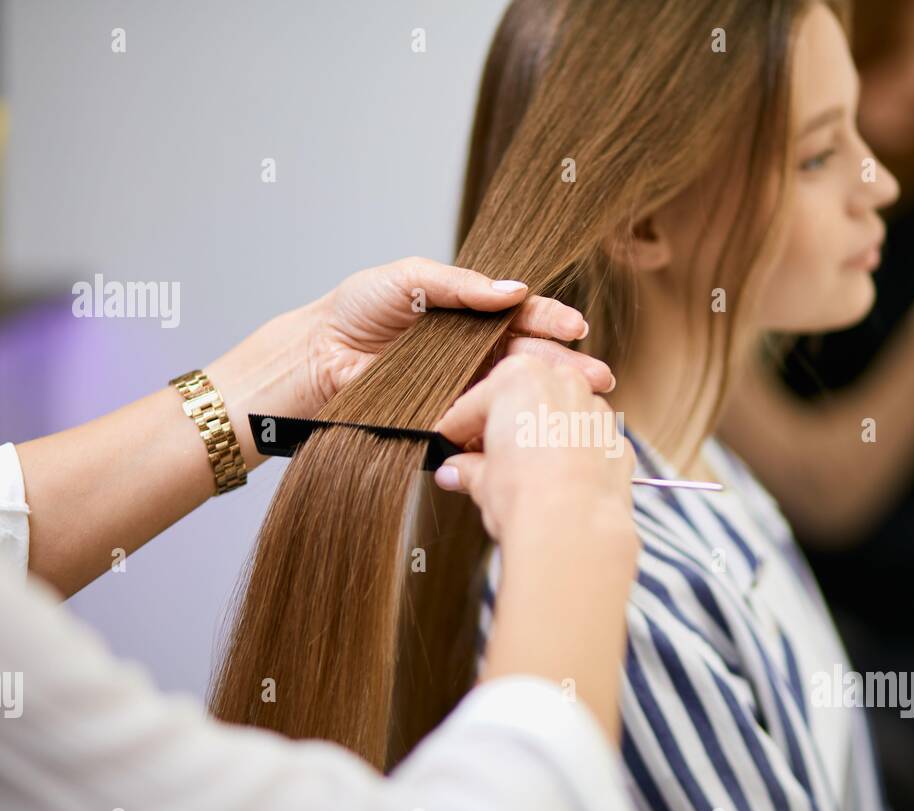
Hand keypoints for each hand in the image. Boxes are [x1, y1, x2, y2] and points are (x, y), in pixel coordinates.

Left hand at [206, 257, 615, 467]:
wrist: (316, 357)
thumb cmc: (356, 310)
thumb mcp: (410, 277)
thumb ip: (461, 284)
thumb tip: (513, 289)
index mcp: (471, 313)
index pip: (522, 315)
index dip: (551, 320)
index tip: (575, 327)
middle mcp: (474, 350)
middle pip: (530, 358)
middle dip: (566, 366)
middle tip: (597, 376)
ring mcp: (463, 386)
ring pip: (514, 393)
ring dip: (548, 400)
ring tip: (577, 404)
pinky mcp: (448, 418)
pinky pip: (482, 424)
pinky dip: (507, 428)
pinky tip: (531, 430)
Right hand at [430, 355, 637, 545]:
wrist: (574, 529)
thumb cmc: (525, 495)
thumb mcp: (482, 479)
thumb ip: (469, 468)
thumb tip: (456, 472)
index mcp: (519, 378)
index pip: (474, 405)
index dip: (456, 431)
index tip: (447, 446)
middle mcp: (563, 384)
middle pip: (521, 401)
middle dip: (501, 429)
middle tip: (480, 462)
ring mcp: (595, 411)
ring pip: (558, 418)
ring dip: (540, 439)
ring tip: (520, 475)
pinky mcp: (617, 442)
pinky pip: (585, 442)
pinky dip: (570, 457)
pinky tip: (555, 483)